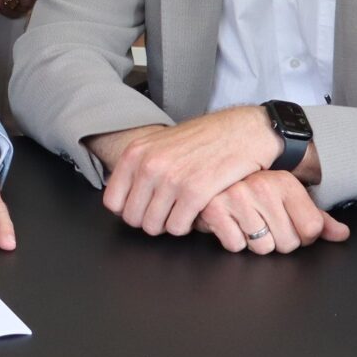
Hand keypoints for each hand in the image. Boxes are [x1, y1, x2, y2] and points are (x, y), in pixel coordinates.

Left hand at [96, 108, 277, 235]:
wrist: (244, 130)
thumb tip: (124, 197)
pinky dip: (187, 225)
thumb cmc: (205, 137)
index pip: (113, 202)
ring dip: (170, 223)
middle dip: (151, 220)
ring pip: (154, 226)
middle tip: (169, 210)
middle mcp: (149, 165)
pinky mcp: (195, 192)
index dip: (130, 210)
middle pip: (133, 218)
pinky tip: (197, 211)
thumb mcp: (161, 143)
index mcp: (136, 152)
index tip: (147, 207)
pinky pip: (178, 227)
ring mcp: (171, 179)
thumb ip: (140, 167)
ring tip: (184, 209)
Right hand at [194, 170, 350, 254]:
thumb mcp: (288, 195)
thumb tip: (342, 234)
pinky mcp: (214, 212)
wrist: (211, 169)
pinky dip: (232, 239)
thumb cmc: (253, 186)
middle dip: (278, 239)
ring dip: (255, 241)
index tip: (291, 223)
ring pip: (263, 248)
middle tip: (265, 221)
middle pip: (288, 243)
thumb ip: (318, 218)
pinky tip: (231, 222)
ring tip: (247, 221)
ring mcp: (237, 199)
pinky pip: (236, 246)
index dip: (304, 235)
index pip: (312, 229)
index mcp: (285, 182)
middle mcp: (262, 188)